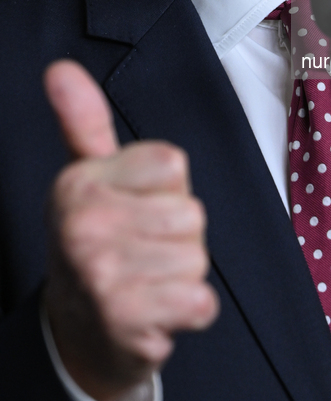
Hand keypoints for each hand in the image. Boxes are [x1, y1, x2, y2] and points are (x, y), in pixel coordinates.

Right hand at [43, 60, 218, 400]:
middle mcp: (82, 224)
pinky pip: (200, 302)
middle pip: (191, 213)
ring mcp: (101, 274)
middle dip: (178, 236)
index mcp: (78, 181)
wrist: (79, 330)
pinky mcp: (126, 320)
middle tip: (141, 251)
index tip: (135, 207)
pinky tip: (156, 312)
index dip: (165, 189)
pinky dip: (189, 312)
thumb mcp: (87, 177)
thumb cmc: (96, 242)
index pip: (172, 164)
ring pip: (198, 258)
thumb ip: (83, 121)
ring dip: (182, 276)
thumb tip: (60, 69)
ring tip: (147, 280)